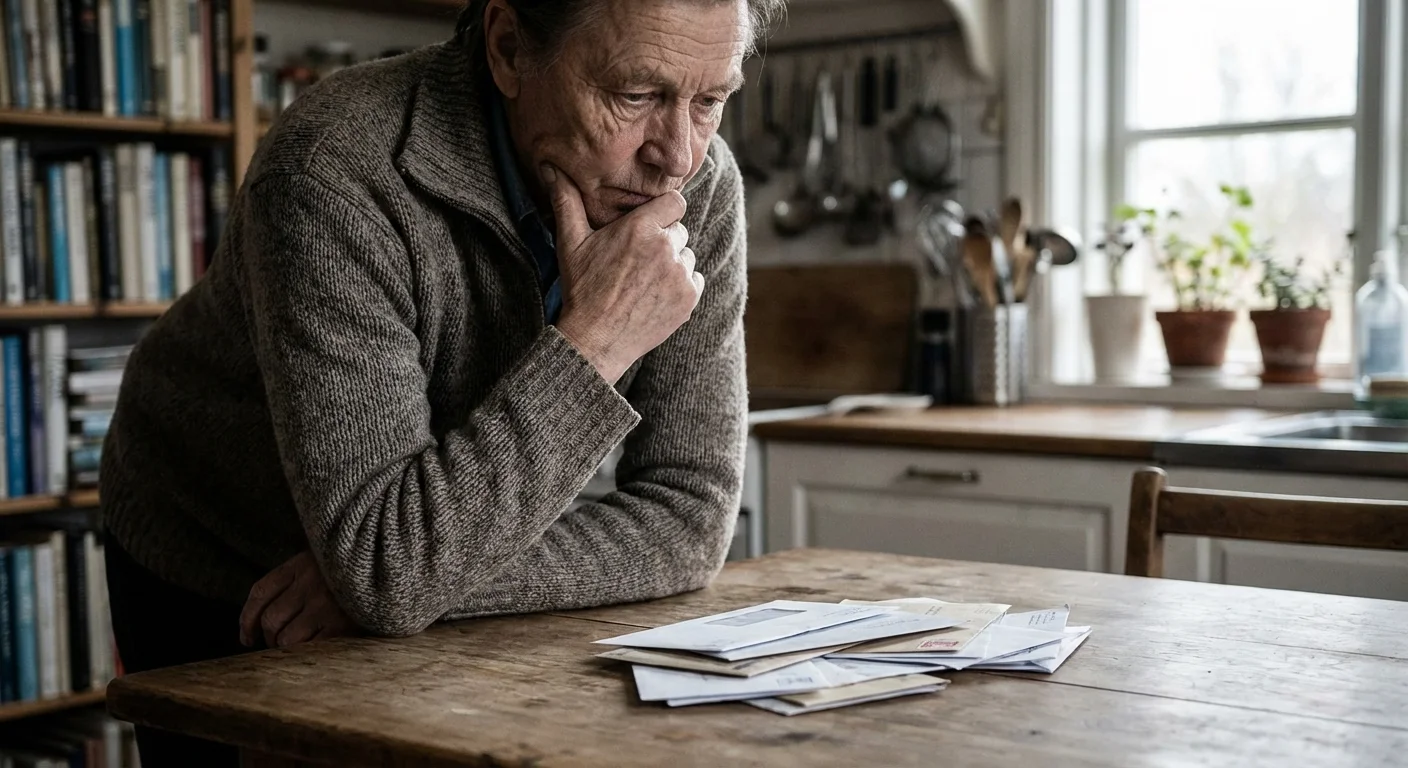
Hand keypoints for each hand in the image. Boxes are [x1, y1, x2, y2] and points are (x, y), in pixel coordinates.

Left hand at [239, 550, 360, 648]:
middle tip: (281, 643)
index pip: (261, 592)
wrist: (400, 566)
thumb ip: (302, 578)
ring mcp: (325, 605)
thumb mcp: (328, 561)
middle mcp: (310, 583)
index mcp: (302, 563)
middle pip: (270, 619)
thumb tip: (266, 618)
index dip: (247, 618)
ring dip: (288, 648)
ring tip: (302, 646)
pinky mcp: (343, 625)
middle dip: (270, 637)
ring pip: (286, 639)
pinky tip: (318, 650)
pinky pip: (311, 649)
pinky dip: (309, 653)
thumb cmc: (362, 569)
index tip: (247, 637)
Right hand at [543, 164, 703, 383]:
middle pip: (679, 230)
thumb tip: (551, 166)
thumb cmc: (582, 289)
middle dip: (663, 239)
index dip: (663, 211)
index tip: (649, 224)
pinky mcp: (690, 297)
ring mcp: (680, 274)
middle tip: (637, 260)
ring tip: (643, 280)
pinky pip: (694, 279)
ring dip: (672, 263)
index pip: (676, 201)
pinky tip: (654, 295)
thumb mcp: (571, 243)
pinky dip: (680, 286)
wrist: (596, 340)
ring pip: (687, 255)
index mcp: (641, 227)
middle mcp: (666, 247)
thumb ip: (566, 201)